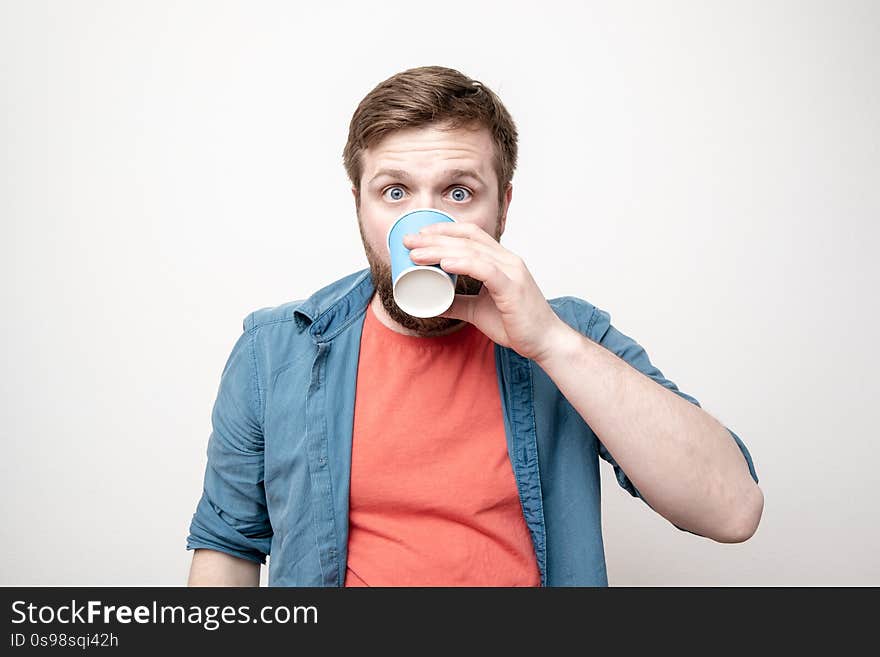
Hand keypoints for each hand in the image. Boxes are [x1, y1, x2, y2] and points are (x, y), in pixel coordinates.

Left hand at [403, 221, 568, 360]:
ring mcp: (512, 271)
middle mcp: (507, 260)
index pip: (470, 234)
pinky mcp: (512, 287)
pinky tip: (445, 264)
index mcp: (501, 261)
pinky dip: (464, 264)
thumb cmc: (517, 325)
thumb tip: (434, 303)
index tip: (418, 235)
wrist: (544, 342)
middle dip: (434, 238)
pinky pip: (485, 270)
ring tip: (416, 253)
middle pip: (466, 239)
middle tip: (408, 241)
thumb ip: (458, 304)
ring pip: (471, 252)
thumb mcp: (478, 312)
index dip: (443, 230)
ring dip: (440, 250)